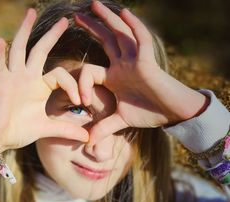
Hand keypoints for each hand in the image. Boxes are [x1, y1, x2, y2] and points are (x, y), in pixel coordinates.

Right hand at [0, 9, 88, 152]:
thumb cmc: (19, 131)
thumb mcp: (47, 128)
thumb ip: (66, 129)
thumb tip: (87, 138)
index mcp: (38, 86)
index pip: (59, 74)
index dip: (72, 84)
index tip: (80, 101)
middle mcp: (26, 78)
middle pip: (39, 51)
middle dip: (51, 35)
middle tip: (64, 20)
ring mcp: (12, 80)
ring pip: (19, 50)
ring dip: (24, 31)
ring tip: (30, 12)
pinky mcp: (0, 87)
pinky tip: (0, 41)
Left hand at [75, 1, 208, 145]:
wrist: (171, 114)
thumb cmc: (148, 114)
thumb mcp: (120, 120)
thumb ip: (103, 128)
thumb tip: (87, 143)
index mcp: (113, 78)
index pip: (89, 71)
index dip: (80, 82)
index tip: (78, 100)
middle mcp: (122, 65)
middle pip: (104, 41)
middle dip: (91, 28)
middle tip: (76, 16)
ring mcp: (134, 61)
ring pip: (120, 35)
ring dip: (108, 19)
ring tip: (94, 5)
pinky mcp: (148, 62)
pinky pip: (140, 41)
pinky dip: (133, 27)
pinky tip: (124, 13)